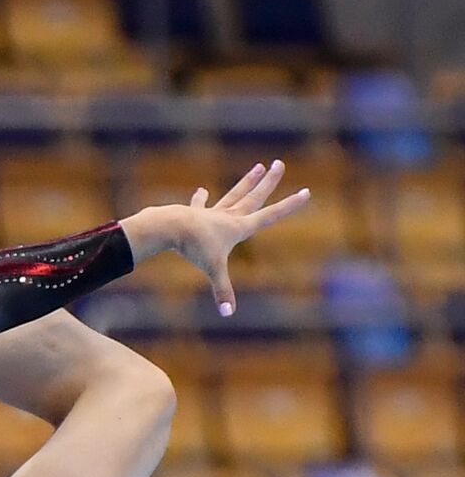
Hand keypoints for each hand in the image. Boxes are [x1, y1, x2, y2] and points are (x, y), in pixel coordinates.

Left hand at [122, 160, 309, 315]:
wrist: (170, 226)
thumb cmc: (194, 247)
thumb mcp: (213, 269)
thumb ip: (222, 291)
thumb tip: (228, 313)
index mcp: (239, 227)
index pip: (271, 215)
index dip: (289, 205)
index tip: (306, 192)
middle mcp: (229, 216)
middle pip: (254, 196)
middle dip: (269, 182)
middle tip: (280, 163)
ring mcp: (212, 213)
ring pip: (234, 194)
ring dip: (246, 182)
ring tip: (257, 166)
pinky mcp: (195, 213)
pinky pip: (201, 205)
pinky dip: (201, 199)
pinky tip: (200, 191)